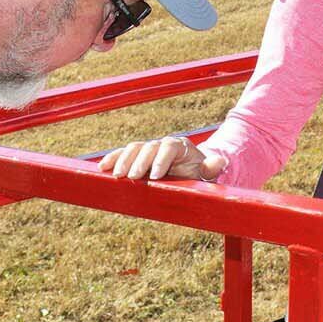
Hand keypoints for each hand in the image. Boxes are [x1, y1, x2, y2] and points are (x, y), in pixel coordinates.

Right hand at [99, 137, 224, 181]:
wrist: (187, 173)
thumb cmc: (197, 174)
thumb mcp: (206, 172)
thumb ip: (211, 168)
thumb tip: (220, 161)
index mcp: (180, 146)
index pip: (169, 147)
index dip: (162, 160)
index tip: (156, 176)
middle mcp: (162, 144)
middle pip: (149, 147)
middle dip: (140, 162)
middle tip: (135, 177)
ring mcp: (148, 150)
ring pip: (134, 149)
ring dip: (124, 160)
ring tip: (118, 175)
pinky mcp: (136, 157)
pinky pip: (122, 155)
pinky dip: (113, 159)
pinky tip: (102, 167)